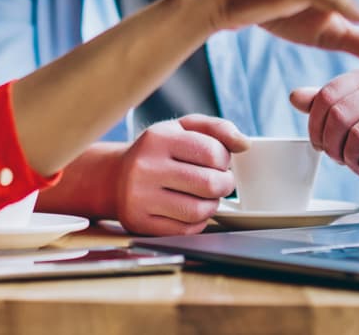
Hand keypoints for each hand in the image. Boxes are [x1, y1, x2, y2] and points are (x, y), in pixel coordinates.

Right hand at [114, 115, 247, 235]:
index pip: (212, 152)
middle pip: (209, 184)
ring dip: (212, 205)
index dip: (224, 159)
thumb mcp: (181, 128)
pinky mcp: (140, 223)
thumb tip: (244, 144)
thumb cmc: (157, 151)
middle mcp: (145, 167)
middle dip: (224, 184)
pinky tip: (190, 209)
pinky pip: (186, 230)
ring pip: (199, 211)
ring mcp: (140, 197)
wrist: (114, 177)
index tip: (218, 161)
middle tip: (219, 181)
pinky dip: (197, 222)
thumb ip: (216, 129)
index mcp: (158, 138)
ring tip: (205, 196)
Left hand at [289, 68, 358, 198]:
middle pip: (341, 115)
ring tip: (354, 164)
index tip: (318, 143)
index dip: (315, 125)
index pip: (328, 95)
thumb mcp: (349, 117)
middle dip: (331, 144)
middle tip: (337, 157)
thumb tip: (294, 96)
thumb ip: (323, 105)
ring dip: (349, 158)